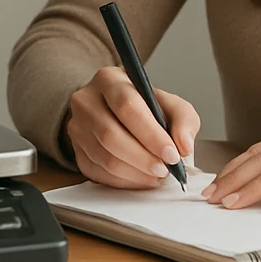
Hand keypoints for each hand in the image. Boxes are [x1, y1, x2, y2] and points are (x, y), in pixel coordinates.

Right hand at [63, 66, 199, 188]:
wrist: (118, 114)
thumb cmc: (145, 108)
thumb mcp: (170, 104)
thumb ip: (183, 120)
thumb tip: (183, 146)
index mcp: (109, 79)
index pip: (127, 106)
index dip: (151, 134)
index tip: (172, 154)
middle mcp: (86, 100)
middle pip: (111, 134)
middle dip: (143, 158)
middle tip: (165, 169)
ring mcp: (77, 127)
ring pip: (104, 157)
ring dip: (135, 173)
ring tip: (157, 175)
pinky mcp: (76, 151)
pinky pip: (98, 172)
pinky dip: (124, 181)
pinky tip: (141, 178)